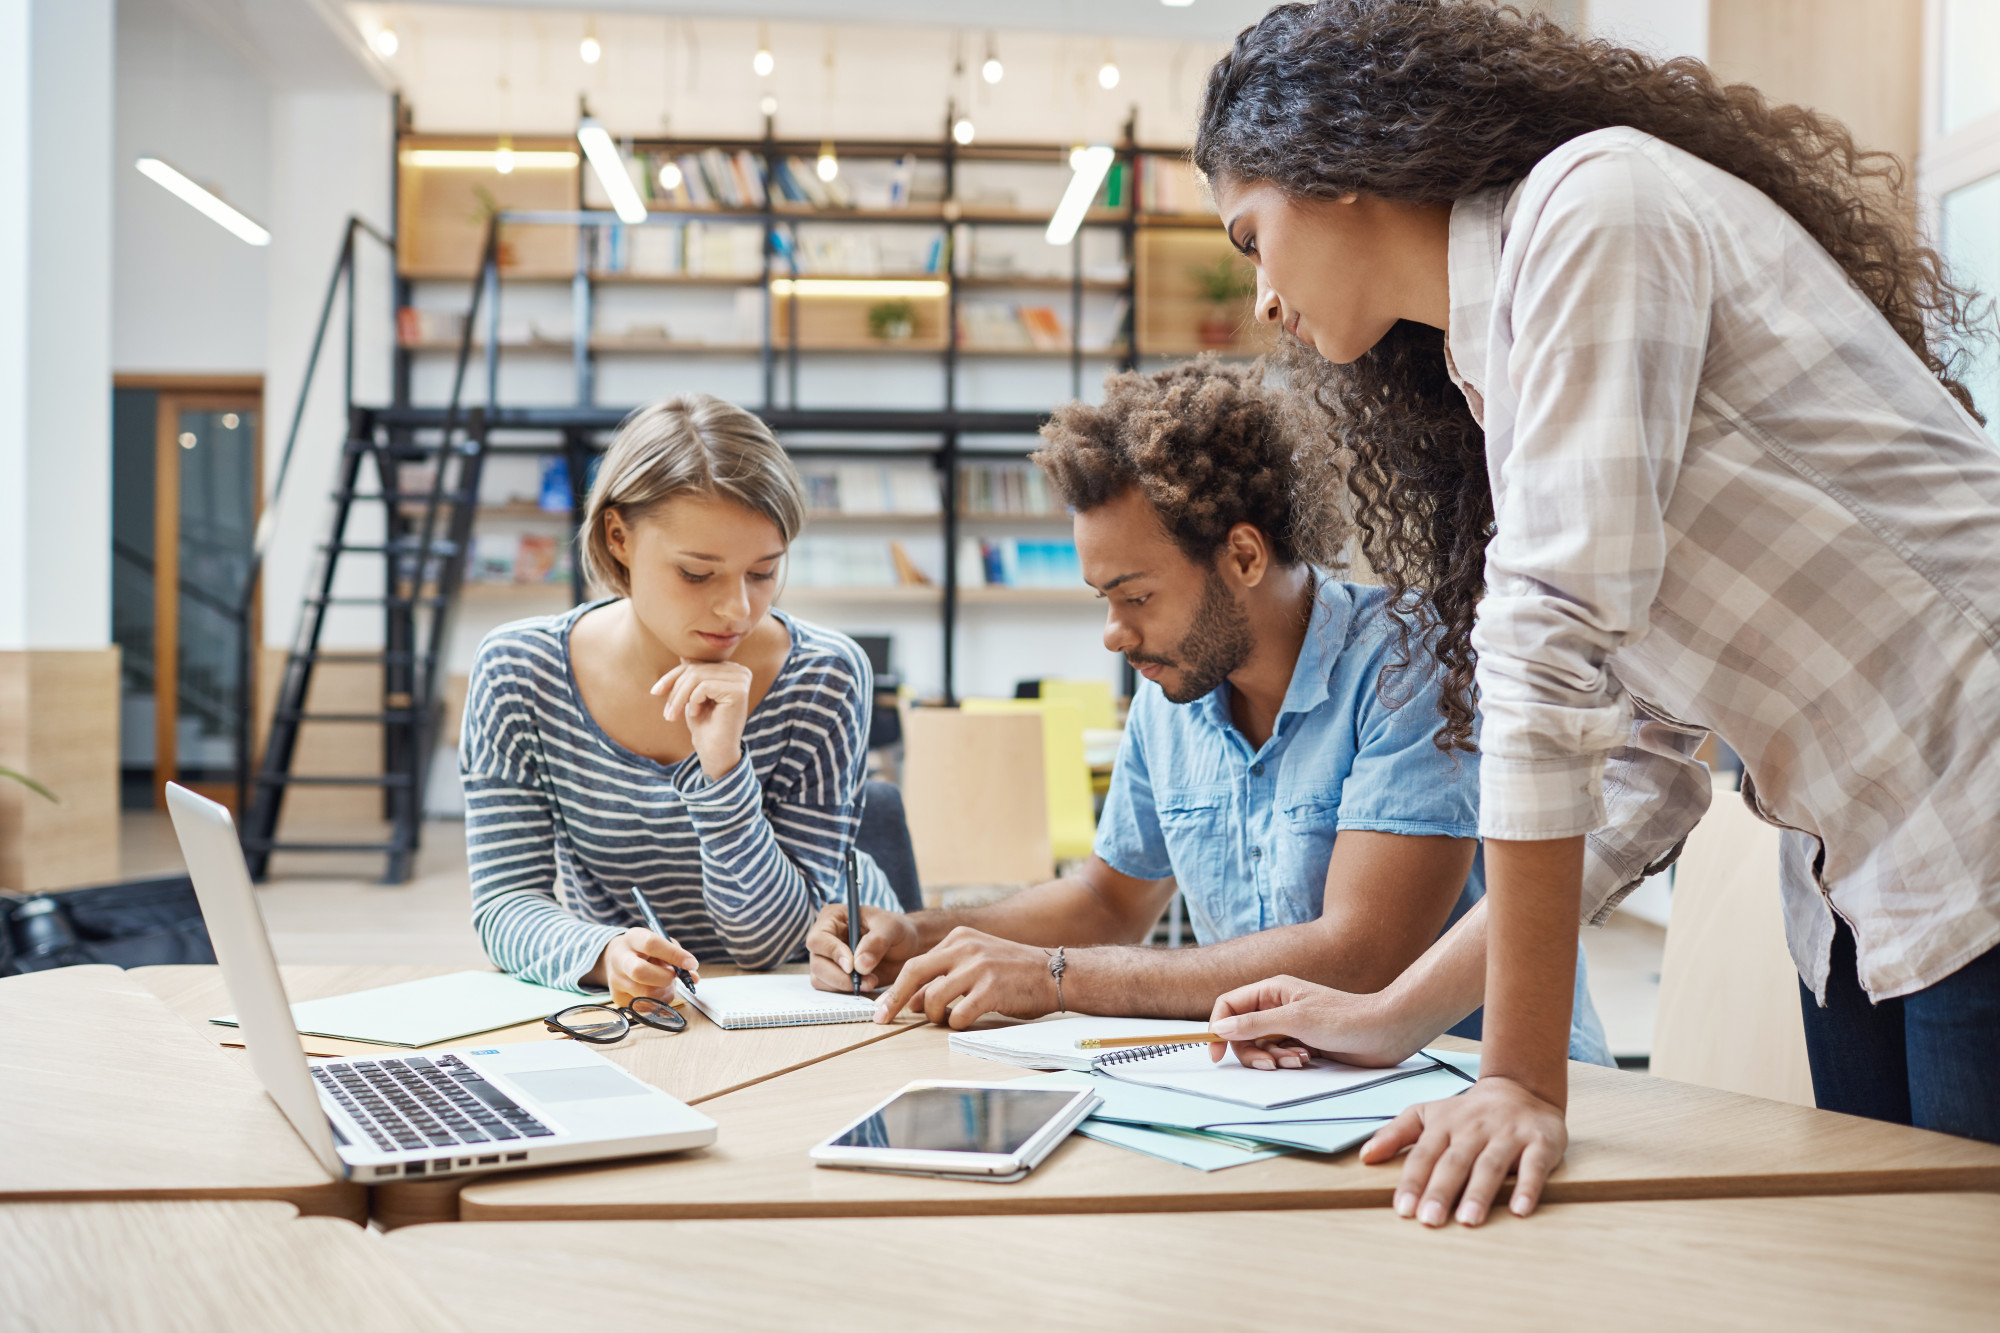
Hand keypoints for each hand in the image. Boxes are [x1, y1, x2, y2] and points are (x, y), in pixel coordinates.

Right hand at [589, 928, 700, 1004]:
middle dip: (665, 977)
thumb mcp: (662, 944)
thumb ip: (678, 957)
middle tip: (675, 977)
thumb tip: (694, 978)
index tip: (691, 964)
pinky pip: (644, 1006)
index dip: (674, 955)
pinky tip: (656, 991)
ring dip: (664, 991)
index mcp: (633, 938)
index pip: (652, 944)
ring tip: (665, 983)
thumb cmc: (647, 951)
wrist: (620, 958)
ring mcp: (615, 980)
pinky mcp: (617, 997)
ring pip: (645, 993)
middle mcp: (619, 958)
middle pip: (640, 972)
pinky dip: (658, 1001)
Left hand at [652, 661, 753, 778]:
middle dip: (675, 690)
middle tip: (667, 712)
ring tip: (674, 715)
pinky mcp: (738, 690)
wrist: (714, 750)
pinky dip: (693, 701)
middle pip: (695, 669)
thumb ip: (693, 674)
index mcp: (732, 670)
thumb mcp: (693, 694)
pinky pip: (703, 686)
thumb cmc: (704, 724)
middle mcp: (740, 671)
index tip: (655, 692)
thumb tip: (684, 654)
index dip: (673, 677)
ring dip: (679, 697)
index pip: (696, 664)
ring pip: (697, 677)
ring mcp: (741, 679)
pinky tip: (696, 714)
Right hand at [805, 902, 920, 994]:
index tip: (852, 966)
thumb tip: (859, 965)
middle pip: (817, 963)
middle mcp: (825, 939)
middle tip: (867, 981)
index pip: (818, 939)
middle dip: (840, 976)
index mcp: (833, 918)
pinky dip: (847, 993)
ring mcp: (827, 959)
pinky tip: (867, 986)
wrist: (907, 948)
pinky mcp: (834, 977)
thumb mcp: (892, 928)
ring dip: (845, 986)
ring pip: (821, 980)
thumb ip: (876, 942)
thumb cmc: (898, 930)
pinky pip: (831, 990)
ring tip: (872, 981)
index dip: (832, 954)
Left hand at [873, 926, 1057, 1028]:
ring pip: (933, 998)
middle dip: (893, 999)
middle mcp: (966, 948)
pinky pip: (958, 1015)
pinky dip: (956, 1024)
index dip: (896, 988)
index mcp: (959, 938)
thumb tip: (911, 1001)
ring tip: (945, 1018)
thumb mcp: (977, 961)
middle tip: (882, 1018)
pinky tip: (966, 1021)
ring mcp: (978, 968)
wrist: (1056, 973)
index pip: (916, 963)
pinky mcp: (991, 989)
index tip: (883, 1007)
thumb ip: (946, 975)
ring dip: (933, 1015)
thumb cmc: (1014, 972)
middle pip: (914, 973)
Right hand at [1207, 974, 1432, 1069]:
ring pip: (1261, 1047)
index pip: (1228, 1005)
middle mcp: (1277, 1006)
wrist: (1384, 1031)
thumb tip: (1219, 1028)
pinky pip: (1280, 1056)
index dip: (1218, 1028)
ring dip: (1274, 1058)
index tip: (1216, 1053)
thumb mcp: (1295, 1020)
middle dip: (1252, 1051)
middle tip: (1270, 1064)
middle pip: (1242, 1032)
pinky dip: (1288, 1062)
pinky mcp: (1302, 1043)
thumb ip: (1254, 1024)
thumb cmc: (1344, 1018)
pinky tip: (1308, 1061)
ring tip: (1299, 1060)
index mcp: (1271, 990)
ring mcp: (1289, 1025)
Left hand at [1359, 1075, 1567, 1226]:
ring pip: (1490, 1165)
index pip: (1424, 1155)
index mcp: (1445, 1125)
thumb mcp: (1428, 1115)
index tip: (1403, 1209)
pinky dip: (1527, 1188)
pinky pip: (1534, 1167)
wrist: (1521, 1087)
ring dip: (1479, 1193)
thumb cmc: (1467, 1112)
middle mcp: (1474, 1130)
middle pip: (1455, 1162)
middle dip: (1441, 1191)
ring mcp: (1508, 1135)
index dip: (1413, 1182)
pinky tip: (1519, 1210)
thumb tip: (1364, 1156)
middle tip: (1430, 1221)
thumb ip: (1396, 1134)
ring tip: (1468, 1221)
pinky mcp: (1539, 1143)